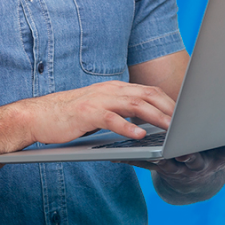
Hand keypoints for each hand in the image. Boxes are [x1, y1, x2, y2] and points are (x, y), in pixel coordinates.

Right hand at [18, 80, 174, 145]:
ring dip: (156, 117)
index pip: (148, 91)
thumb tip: (144, 124)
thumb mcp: (99, 110)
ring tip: (172, 129)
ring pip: (135, 105)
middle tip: (187, 123)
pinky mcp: (87, 113)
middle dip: (169, 108)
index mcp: (113, 88)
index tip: (184, 116)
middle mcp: (109, 90)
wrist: (38, 116)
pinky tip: (140, 136)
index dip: (168, 102)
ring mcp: (98, 100)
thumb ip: (119, 111)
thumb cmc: (69, 116)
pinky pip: (112, 119)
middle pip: (147, 95)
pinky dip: (128, 127)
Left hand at [115, 130, 224, 202]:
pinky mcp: (154, 165)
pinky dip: (131, 157)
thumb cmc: (212, 153)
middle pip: (195, 157)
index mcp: (217, 155)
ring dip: (157, 157)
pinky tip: (119, 152)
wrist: (187, 178)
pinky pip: (142, 162)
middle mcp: (198, 162)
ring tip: (152, 151)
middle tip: (186, 149)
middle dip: (191, 153)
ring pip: (166, 161)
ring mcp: (175, 166)